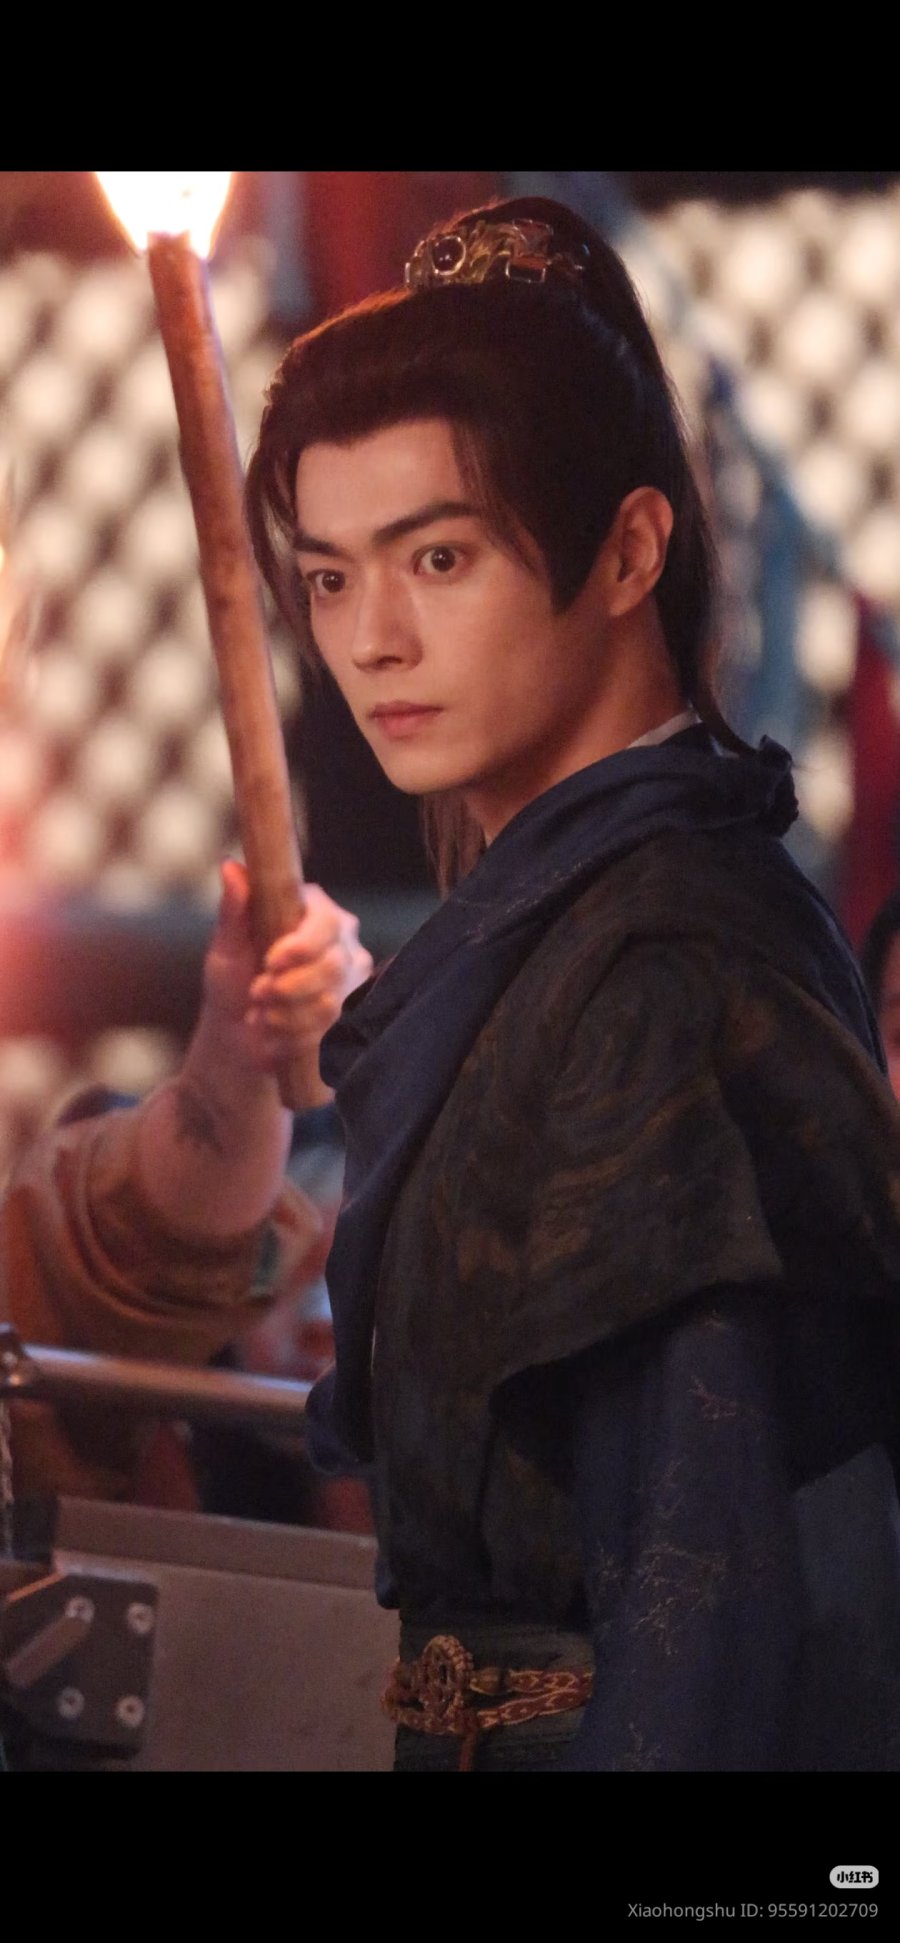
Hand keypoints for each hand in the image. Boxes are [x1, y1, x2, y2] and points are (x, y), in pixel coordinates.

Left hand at [206, 859, 372, 1075]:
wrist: (236, 1037)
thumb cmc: (231, 982)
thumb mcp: (226, 946)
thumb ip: (234, 909)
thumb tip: (231, 866)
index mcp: (315, 912)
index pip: (328, 923)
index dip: (302, 946)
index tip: (270, 962)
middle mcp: (342, 942)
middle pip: (333, 965)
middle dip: (288, 988)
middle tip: (257, 994)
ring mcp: (351, 981)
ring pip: (330, 1003)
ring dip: (286, 1016)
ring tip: (261, 1015)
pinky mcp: (351, 1016)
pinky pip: (329, 1032)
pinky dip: (293, 1037)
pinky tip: (275, 1034)